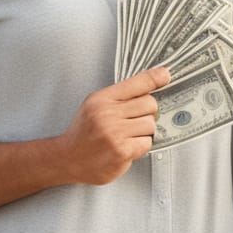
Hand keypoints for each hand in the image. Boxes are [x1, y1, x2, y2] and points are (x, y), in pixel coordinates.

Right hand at [59, 67, 169, 184]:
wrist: (66, 158)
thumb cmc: (84, 131)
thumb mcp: (95, 104)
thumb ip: (120, 96)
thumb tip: (151, 85)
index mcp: (102, 99)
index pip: (136, 83)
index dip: (155, 78)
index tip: (166, 74)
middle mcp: (108, 114)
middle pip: (150, 104)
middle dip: (147, 113)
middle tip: (134, 121)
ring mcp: (115, 134)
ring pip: (151, 125)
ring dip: (144, 132)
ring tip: (128, 136)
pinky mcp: (121, 153)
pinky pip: (147, 143)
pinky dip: (140, 146)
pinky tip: (126, 147)